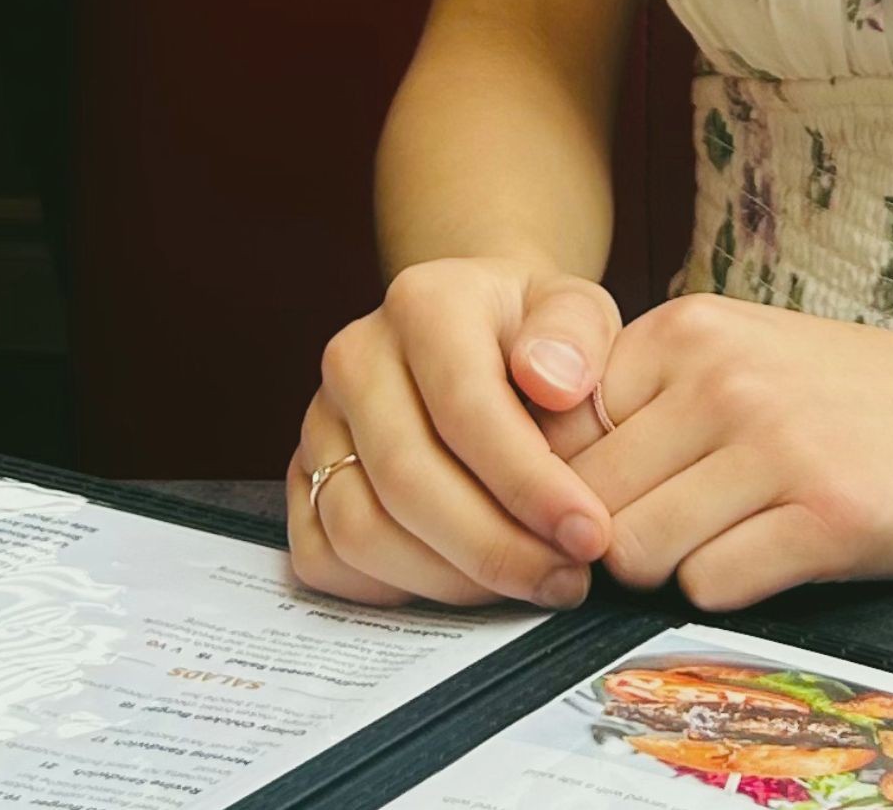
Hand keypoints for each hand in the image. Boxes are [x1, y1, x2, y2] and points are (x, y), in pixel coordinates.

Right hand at [287, 257, 622, 608]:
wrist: (476, 332)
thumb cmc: (534, 332)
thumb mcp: (576, 309)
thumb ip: (577, 333)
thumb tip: (556, 383)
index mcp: (423, 303)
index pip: (466, 407)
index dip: (529, 483)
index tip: (590, 534)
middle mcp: (355, 357)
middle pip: (406, 479)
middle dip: (493, 547)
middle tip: (565, 579)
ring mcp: (319, 420)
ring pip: (360, 529)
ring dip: (448, 579)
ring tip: (526, 582)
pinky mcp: (302, 476)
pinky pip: (324, 557)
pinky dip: (391, 589)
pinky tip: (461, 586)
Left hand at [538, 292, 892, 608]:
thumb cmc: (843, 393)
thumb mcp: (736, 352)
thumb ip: (644, 395)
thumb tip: (535, 473)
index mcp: (692, 329)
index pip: (558, 431)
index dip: (570, 483)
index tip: (616, 494)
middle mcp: (728, 377)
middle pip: (591, 503)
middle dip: (614, 538)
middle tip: (674, 528)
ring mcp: (780, 445)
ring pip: (642, 552)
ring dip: (670, 566)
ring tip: (726, 535)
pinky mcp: (828, 517)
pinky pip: (713, 587)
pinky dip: (729, 588)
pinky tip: (776, 549)